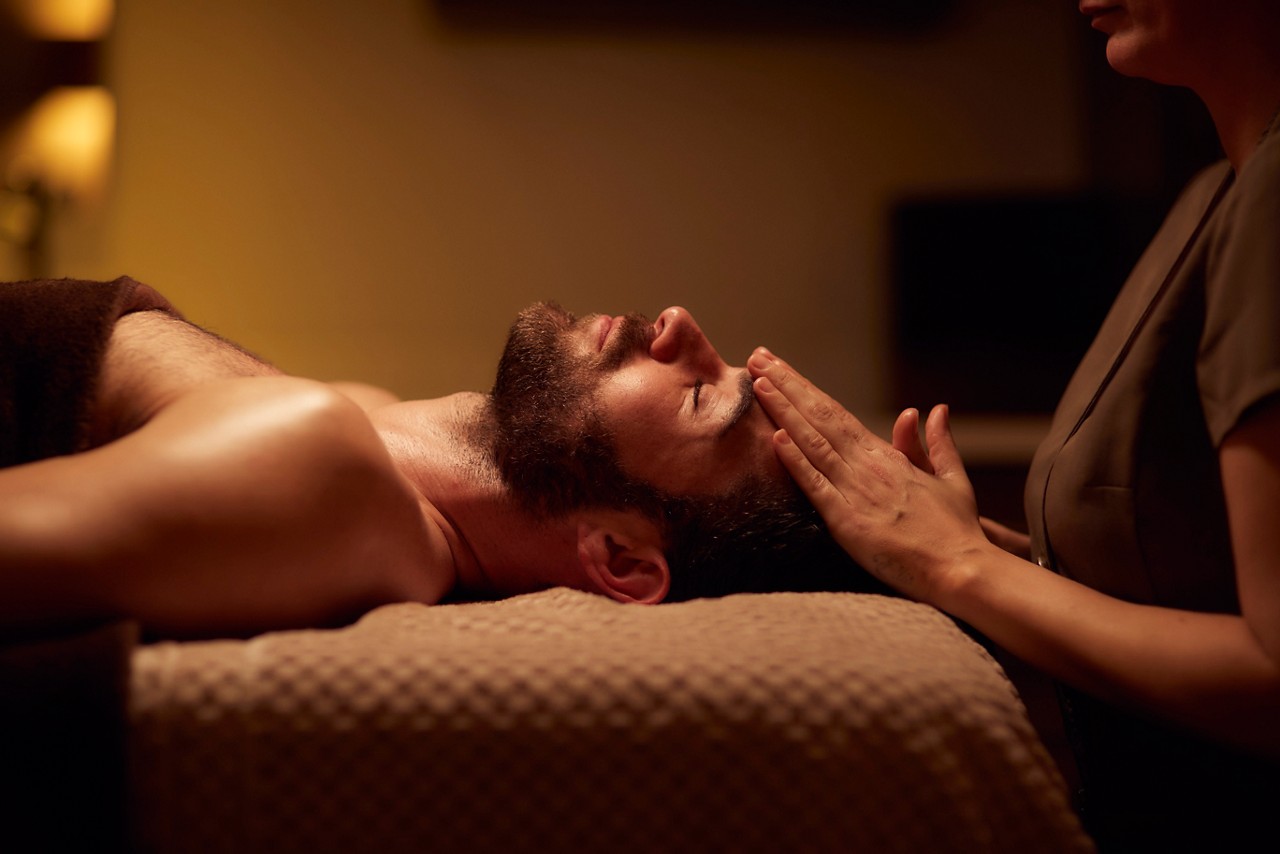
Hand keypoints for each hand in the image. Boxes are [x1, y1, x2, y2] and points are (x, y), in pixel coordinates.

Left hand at [747, 347, 989, 602]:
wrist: (963, 569)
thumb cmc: (957, 531)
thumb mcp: (952, 479)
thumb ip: (937, 444)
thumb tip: (935, 410)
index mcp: (887, 457)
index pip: (837, 414)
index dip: (806, 390)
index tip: (780, 369)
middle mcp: (868, 466)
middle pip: (820, 417)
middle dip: (787, 386)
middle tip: (757, 357)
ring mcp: (856, 491)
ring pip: (813, 443)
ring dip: (784, 411)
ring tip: (759, 382)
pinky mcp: (847, 521)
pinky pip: (816, 486)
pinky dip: (796, 460)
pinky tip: (776, 437)